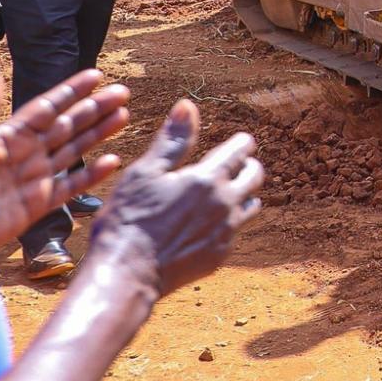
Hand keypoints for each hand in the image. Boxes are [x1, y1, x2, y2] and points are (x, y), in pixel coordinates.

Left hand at [0, 67, 129, 251]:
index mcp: (6, 137)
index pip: (46, 108)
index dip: (70, 92)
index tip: (95, 75)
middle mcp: (23, 155)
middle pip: (66, 126)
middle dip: (93, 109)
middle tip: (121, 92)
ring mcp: (32, 180)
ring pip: (73, 151)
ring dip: (98, 133)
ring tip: (123, 116)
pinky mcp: (36, 206)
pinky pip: (71, 188)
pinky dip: (93, 176)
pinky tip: (113, 161)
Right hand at [85, 100, 264, 297]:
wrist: (126, 274)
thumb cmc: (128, 221)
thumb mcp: (145, 173)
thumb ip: (172, 140)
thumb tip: (187, 106)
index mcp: (207, 178)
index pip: (241, 150)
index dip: (242, 143)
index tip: (240, 141)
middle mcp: (225, 203)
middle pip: (255, 175)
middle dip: (248, 166)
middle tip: (235, 165)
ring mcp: (226, 230)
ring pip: (252, 204)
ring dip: (242, 194)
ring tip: (224, 193)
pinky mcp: (221, 254)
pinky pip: (235, 231)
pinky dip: (228, 222)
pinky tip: (208, 224)